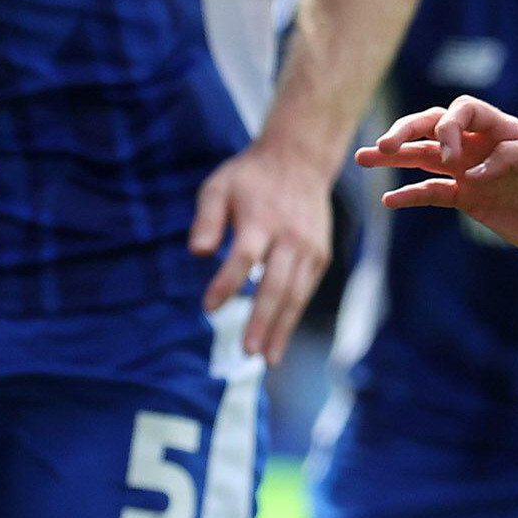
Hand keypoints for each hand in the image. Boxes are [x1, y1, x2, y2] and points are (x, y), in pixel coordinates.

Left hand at [191, 135, 336, 359]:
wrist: (300, 160)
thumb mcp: (218, 187)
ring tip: (267, 357)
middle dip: (262, 321)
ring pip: (296, 294)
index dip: (227, 284)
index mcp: (262, 219)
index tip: (208, 308)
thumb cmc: (250, 178)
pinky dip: (292, 315)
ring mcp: (309, 248)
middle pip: (276, 285)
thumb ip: (206, 219)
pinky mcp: (320, 255)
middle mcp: (290, 237)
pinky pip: (305, 290)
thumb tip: (197, 253)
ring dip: (281, 328)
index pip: (244, 257)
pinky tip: (278, 336)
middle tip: (248, 352)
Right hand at [358, 95, 517, 264]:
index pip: (463, 109)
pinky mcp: (472, 201)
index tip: (455, 159)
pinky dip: (411, 194)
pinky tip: (390, 199)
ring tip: (363, 157)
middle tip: (383, 146)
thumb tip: (472, 172)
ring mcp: (473, 173)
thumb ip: (513, 155)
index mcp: (504, 129)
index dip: (448, 125)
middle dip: (406, 131)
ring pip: (426, 157)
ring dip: (395, 156)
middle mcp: (482, 146)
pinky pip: (434, 193)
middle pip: (434, 126)